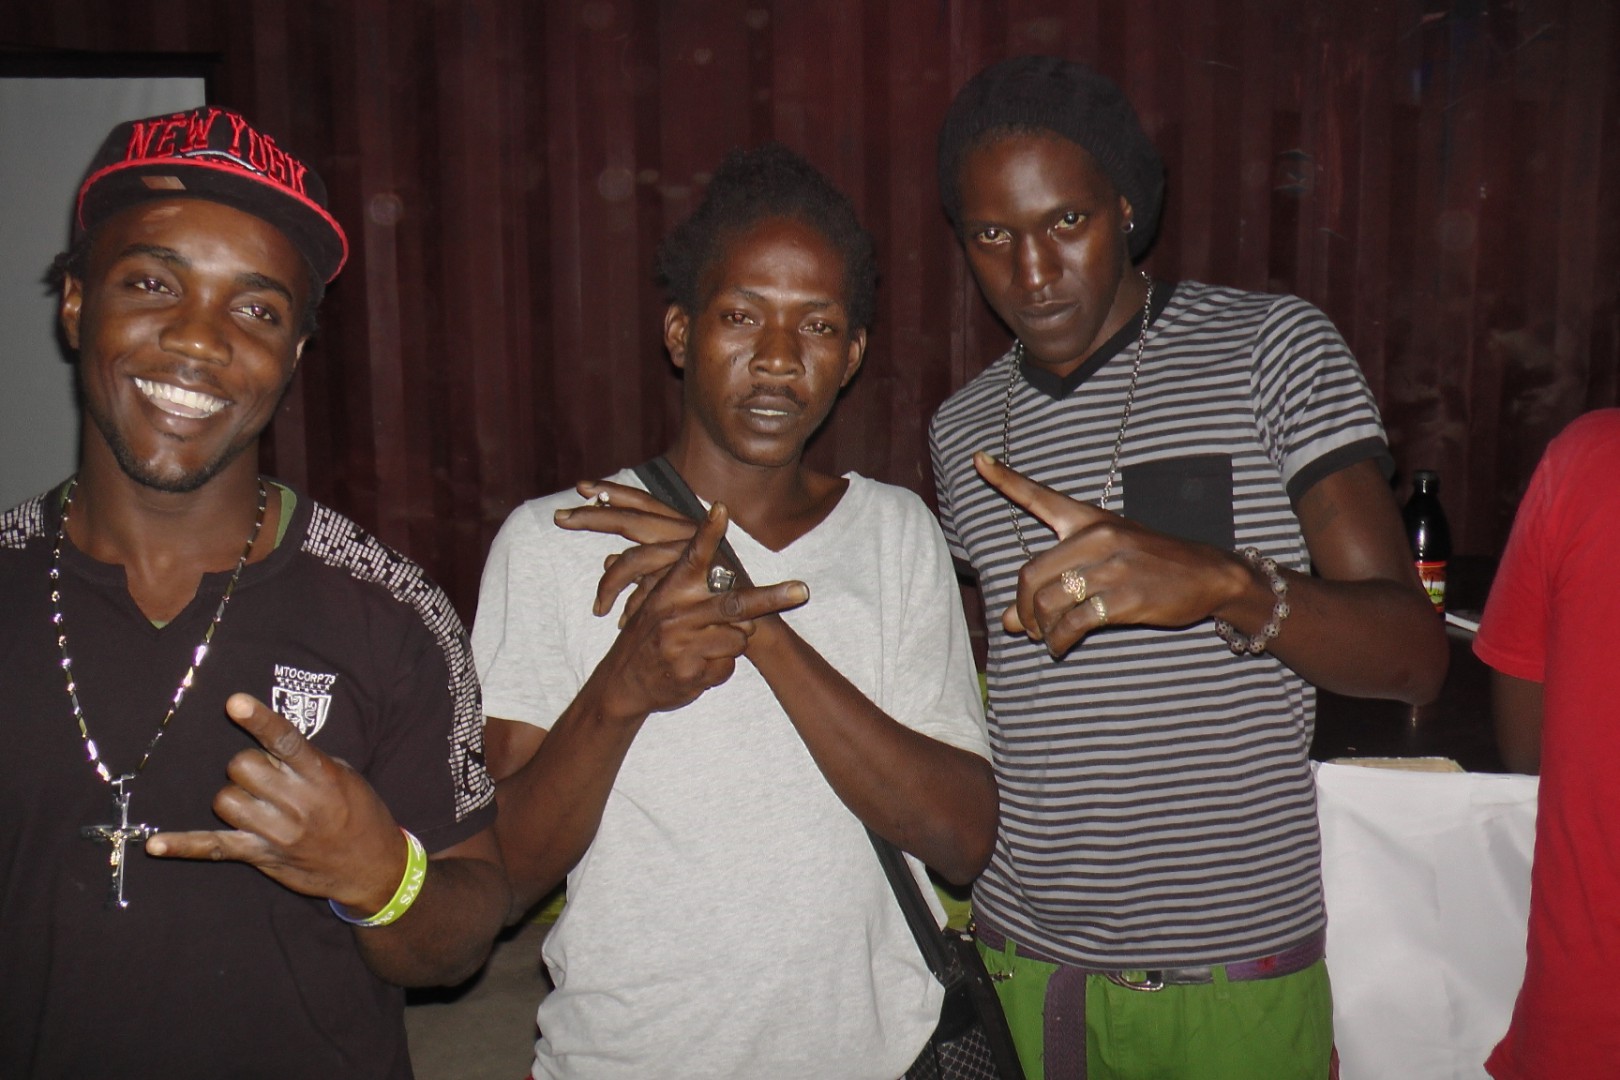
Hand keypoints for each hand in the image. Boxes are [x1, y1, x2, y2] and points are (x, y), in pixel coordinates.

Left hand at [145, 693, 406, 913]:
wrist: (372, 867)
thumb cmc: (360, 812)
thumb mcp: (345, 776)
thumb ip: (307, 759)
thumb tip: (268, 740)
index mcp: (321, 776)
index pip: (286, 741)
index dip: (259, 720)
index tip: (234, 702)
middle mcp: (298, 802)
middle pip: (242, 767)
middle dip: (247, 766)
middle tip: (266, 777)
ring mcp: (278, 832)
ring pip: (225, 799)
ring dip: (234, 795)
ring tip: (256, 802)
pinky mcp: (261, 856)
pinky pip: (215, 847)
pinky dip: (184, 845)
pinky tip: (156, 844)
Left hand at [554, 479, 696, 622]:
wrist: (749, 623)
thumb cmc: (708, 600)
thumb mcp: (669, 579)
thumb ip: (639, 570)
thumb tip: (605, 562)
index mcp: (680, 527)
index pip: (642, 502)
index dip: (614, 492)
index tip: (581, 487)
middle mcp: (684, 532)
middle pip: (630, 518)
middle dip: (593, 516)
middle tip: (559, 517)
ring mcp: (688, 553)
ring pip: (634, 559)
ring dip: (610, 586)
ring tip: (597, 610)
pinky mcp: (691, 576)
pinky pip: (648, 588)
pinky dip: (632, 605)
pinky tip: (621, 621)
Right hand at [595, 501, 808, 717]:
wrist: (624, 683)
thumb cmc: (650, 637)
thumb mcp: (658, 603)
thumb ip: (688, 583)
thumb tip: (717, 571)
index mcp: (668, 591)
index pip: (691, 557)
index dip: (707, 534)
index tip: (721, 510)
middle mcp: (674, 614)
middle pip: (734, 602)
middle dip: (772, 597)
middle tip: (801, 590)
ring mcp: (681, 645)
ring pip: (738, 638)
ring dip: (732, 643)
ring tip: (705, 647)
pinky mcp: (688, 672)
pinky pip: (728, 667)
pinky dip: (720, 669)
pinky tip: (699, 668)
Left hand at [974, 452, 1250, 656]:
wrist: (1209, 573)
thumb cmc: (1151, 563)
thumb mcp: (1105, 557)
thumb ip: (1055, 582)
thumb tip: (1010, 621)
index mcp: (1088, 520)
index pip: (1040, 497)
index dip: (1006, 479)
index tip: (979, 459)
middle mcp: (1096, 538)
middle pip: (1031, 574)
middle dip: (1022, 607)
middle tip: (1025, 625)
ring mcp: (1111, 568)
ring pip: (1048, 602)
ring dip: (1039, 628)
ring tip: (1045, 637)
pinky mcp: (1124, 598)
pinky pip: (1074, 623)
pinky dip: (1059, 640)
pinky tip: (1060, 645)